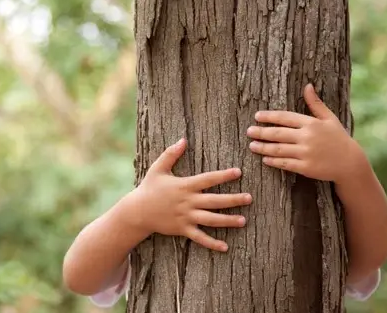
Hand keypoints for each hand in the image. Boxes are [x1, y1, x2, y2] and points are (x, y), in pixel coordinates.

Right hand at [127, 138, 251, 251]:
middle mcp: (188, 202)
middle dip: (233, 199)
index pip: (208, 179)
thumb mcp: (158, 168)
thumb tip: (183, 139)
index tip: (238, 172)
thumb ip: (171, 154)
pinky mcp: (182, 229)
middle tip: (249, 198)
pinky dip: (212, 243)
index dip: (223, 175)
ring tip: (243, 220)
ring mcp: (186, 217)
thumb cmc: (149, 188)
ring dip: (228, 221)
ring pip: (211, 219)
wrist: (137, 211)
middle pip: (215, 200)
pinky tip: (225, 247)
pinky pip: (200, 237)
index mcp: (185, 185)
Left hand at [247, 84, 364, 182]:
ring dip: (263, 147)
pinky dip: (273, 161)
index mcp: (312, 123)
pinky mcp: (306, 167)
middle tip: (249, 131)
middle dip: (261, 132)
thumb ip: (316, 104)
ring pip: (278, 149)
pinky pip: (285, 163)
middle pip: (278, 133)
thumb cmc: (338, 139)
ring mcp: (306, 153)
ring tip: (252, 145)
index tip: (257, 116)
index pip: (285, 117)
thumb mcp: (329, 119)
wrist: (350, 163)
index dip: (269, 116)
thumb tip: (307, 85)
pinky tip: (264, 159)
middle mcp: (307, 137)